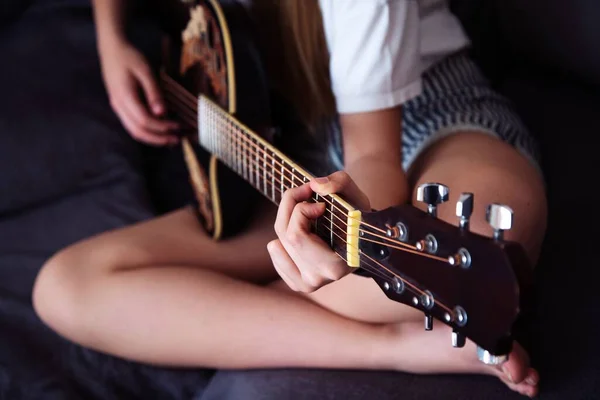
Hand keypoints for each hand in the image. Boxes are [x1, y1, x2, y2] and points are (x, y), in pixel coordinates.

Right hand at [99, 40, 179, 145]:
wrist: (111, 49)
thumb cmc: (130, 57)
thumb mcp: (145, 70)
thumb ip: (153, 92)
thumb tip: (162, 113)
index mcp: (124, 96)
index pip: (144, 121)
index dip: (162, 127)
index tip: (178, 126)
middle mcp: (118, 106)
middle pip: (138, 132)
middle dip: (159, 139)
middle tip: (177, 140)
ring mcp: (117, 108)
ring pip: (134, 131)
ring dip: (153, 138)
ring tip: (171, 139)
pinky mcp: (120, 107)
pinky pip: (132, 125)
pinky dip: (147, 131)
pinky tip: (160, 131)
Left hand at [268, 171, 369, 292]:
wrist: (362, 240)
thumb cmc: (357, 217)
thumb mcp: (355, 195)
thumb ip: (340, 183)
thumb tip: (315, 185)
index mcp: (337, 263)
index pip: (297, 236)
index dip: (301, 209)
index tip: (319, 201)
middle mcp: (321, 277)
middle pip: (286, 237)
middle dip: (292, 208)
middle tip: (307, 195)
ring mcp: (308, 283)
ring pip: (279, 243)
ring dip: (288, 221)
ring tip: (306, 214)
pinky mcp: (299, 283)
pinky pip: (276, 255)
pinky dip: (281, 239)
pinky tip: (297, 233)